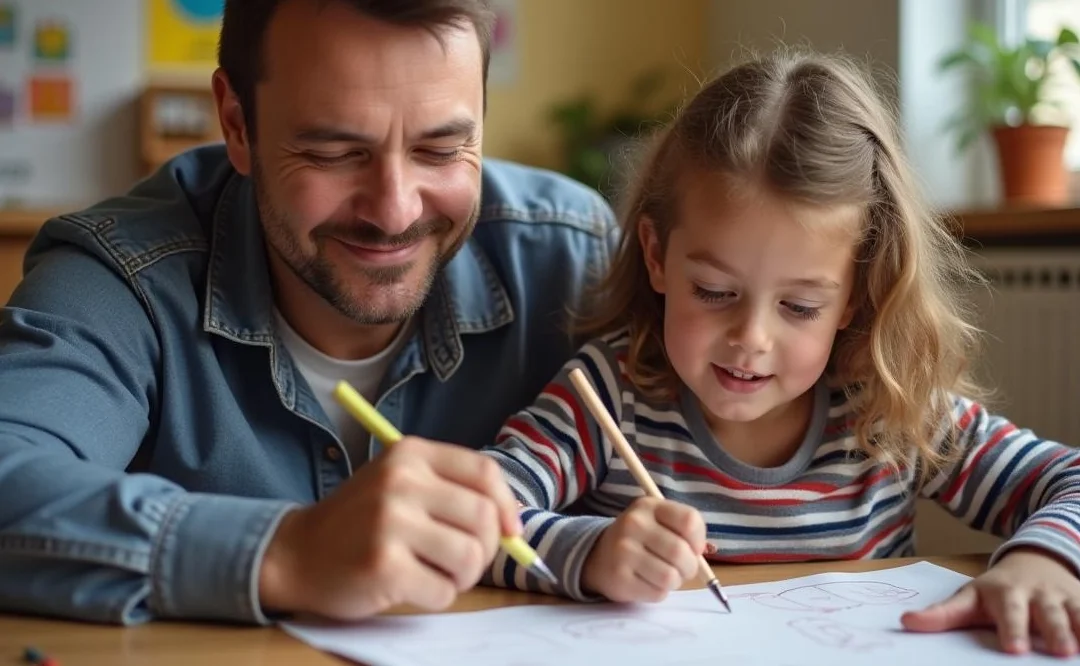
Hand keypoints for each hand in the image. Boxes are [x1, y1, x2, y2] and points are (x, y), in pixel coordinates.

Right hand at [257, 436, 521, 619]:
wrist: (296, 553)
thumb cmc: (360, 521)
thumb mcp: (400, 484)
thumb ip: (452, 492)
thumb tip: (512, 527)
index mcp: (410, 453)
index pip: (484, 473)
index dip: (506, 505)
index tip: (509, 531)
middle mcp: (401, 481)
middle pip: (484, 517)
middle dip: (486, 549)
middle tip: (463, 562)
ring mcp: (391, 523)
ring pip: (470, 557)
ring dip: (463, 577)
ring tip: (438, 574)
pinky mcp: (384, 566)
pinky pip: (444, 591)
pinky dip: (437, 596)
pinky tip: (412, 586)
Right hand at [581, 496, 705, 602]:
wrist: (599, 556)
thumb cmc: (640, 539)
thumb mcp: (659, 522)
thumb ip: (684, 531)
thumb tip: (702, 552)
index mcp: (648, 506)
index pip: (689, 520)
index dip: (698, 539)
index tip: (694, 548)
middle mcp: (633, 524)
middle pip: (681, 552)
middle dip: (690, 567)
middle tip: (683, 568)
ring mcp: (624, 552)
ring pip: (670, 577)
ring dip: (675, 581)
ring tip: (665, 575)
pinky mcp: (620, 578)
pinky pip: (657, 593)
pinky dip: (660, 592)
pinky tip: (648, 582)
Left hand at [901, 547, 1079, 655]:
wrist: (1036, 563)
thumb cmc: (997, 593)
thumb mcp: (969, 600)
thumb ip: (942, 615)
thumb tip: (905, 623)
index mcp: (999, 594)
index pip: (1002, 612)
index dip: (1008, 629)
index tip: (1012, 650)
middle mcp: (1031, 594)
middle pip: (1036, 613)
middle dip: (1039, 630)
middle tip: (1039, 650)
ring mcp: (1059, 597)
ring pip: (1067, 613)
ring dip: (1070, 629)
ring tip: (1070, 650)